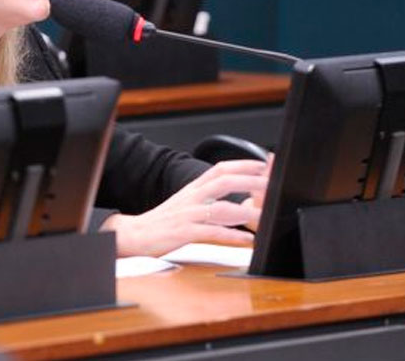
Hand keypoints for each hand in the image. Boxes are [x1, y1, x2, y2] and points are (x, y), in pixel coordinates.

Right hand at [100, 159, 270, 256]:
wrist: (134, 234)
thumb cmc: (162, 221)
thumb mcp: (185, 202)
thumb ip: (207, 198)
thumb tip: (233, 199)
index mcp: (193, 188)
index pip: (220, 169)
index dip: (242, 164)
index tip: (263, 164)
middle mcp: (191, 197)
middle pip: (224, 182)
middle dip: (249, 181)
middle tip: (271, 184)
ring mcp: (188, 214)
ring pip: (220, 208)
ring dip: (245, 212)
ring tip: (264, 216)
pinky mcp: (184, 233)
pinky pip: (211, 233)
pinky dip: (231, 236)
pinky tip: (246, 240)